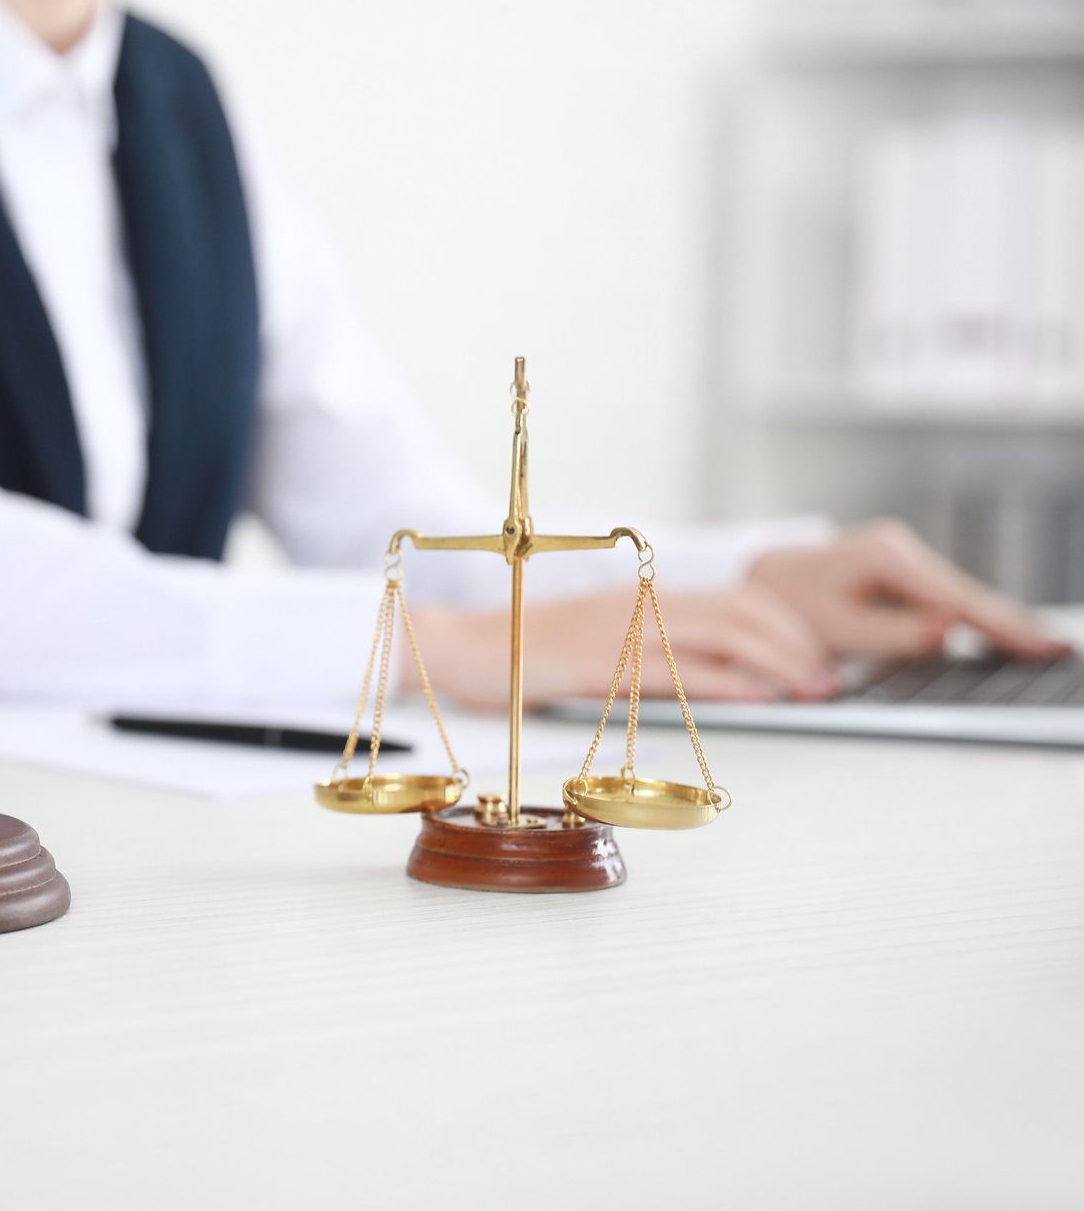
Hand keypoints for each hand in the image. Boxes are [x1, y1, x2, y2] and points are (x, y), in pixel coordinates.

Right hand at [413, 585, 843, 711]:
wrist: (465, 647)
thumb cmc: (528, 651)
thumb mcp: (601, 643)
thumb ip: (651, 650)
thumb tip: (713, 677)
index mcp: (644, 598)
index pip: (734, 598)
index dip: (785, 625)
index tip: (816, 657)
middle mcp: (641, 606)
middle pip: (741, 611)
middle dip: (796, 643)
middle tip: (829, 679)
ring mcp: (623, 631)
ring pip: (721, 634)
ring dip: (777, 662)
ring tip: (810, 690)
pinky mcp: (604, 661)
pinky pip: (678, 667)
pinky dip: (727, 680)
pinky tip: (758, 696)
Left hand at [746, 520, 1071, 661]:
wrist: (754, 582)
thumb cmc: (784, 606)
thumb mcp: (837, 629)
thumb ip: (895, 633)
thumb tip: (948, 629)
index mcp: (886, 556)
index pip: (959, 600)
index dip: (1004, 628)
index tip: (1043, 647)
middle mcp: (899, 547)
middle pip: (969, 595)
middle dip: (1011, 624)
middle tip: (1058, 650)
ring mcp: (900, 554)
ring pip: (958, 596)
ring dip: (993, 623)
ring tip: (1040, 647)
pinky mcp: (897, 569)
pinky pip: (942, 598)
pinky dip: (969, 617)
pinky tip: (1001, 636)